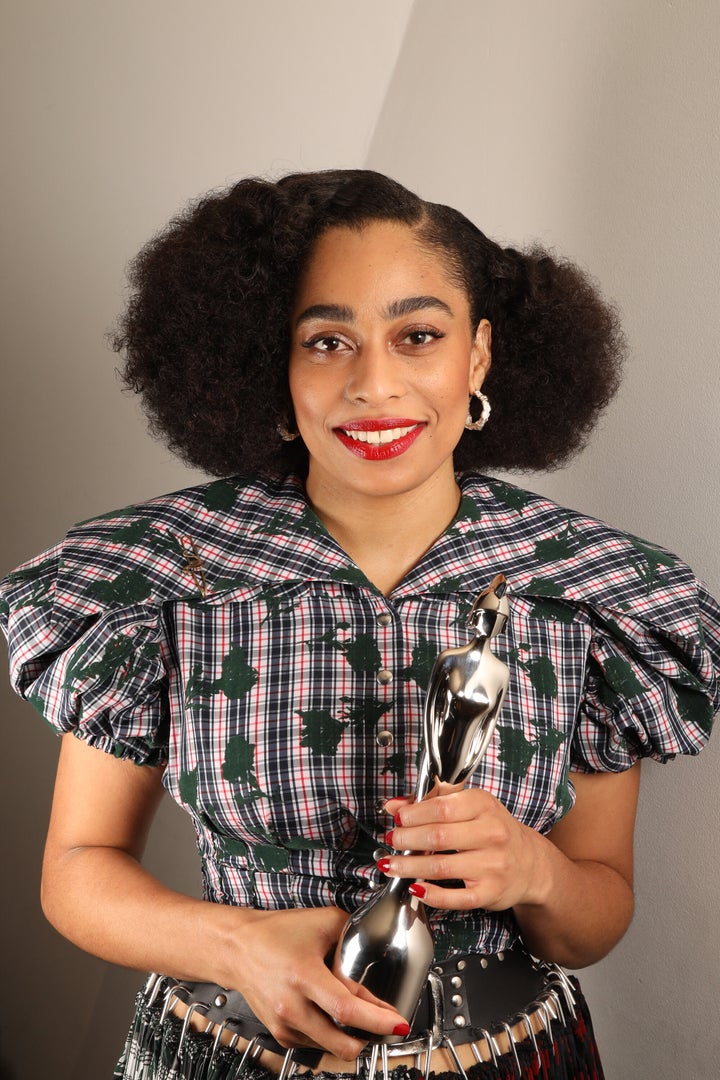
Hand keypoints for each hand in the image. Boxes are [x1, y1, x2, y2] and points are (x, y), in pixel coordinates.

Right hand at [216, 905, 408, 1057]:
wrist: (237, 948)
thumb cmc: (276, 932)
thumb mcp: (322, 923)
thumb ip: (353, 936)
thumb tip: (376, 956)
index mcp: (303, 975)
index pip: (347, 1009)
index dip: (378, 1020)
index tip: (398, 1022)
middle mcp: (292, 1006)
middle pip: (341, 1043)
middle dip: (371, 1038)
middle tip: (385, 1024)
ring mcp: (285, 1025)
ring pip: (332, 1048)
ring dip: (351, 1036)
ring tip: (357, 1014)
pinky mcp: (281, 1035)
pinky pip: (317, 1045)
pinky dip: (332, 1034)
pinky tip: (332, 1014)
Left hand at [383, 788, 543, 911]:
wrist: (530, 864)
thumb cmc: (494, 831)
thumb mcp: (470, 806)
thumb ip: (432, 801)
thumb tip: (394, 805)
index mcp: (484, 805)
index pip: (442, 807)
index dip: (413, 814)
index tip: (398, 819)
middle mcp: (492, 834)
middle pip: (438, 836)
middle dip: (406, 839)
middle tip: (392, 840)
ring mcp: (492, 865)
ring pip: (441, 867)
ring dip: (408, 867)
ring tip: (390, 865)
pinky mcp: (489, 892)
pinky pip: (454, 897)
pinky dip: (431, 894)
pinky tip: (416, 888)